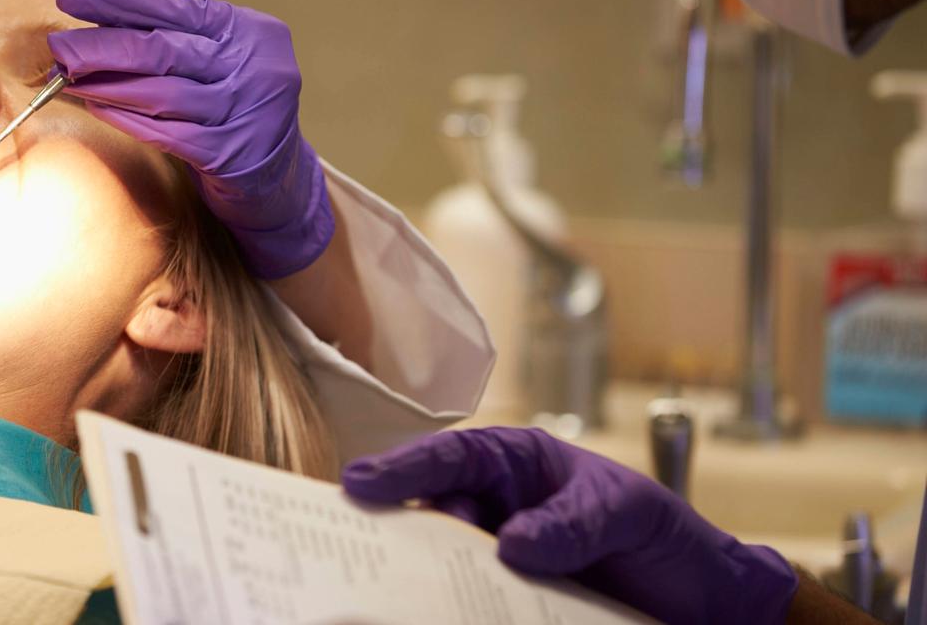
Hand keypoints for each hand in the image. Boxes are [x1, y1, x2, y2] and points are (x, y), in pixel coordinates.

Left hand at [47, 0, 333, 278]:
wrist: (278, 177)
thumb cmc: (233, 105)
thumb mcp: (215, 57)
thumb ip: (170, 28)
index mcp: (248, 30)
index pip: (173, 8)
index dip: (116, 3)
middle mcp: (254, 66)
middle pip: (161, 50)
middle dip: (101, 46)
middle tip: (58, 46)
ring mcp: (245, 111)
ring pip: (160, 93)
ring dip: (106, 85)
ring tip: (67, 78)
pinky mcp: (231, 154)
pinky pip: (165, 133)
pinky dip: (126, 119)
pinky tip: (96, 108)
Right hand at [342, 428, 796, 624]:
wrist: (707, 604)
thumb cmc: (667, 538)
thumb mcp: (628, 512)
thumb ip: (575, 521)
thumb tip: (514, 544)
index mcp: (519, 464)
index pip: (453, 457)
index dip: (403, 468)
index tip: (360, 483)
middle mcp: (499, 508)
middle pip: (432, 510)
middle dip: (396, 522)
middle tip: (359, 543)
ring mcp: (501, 558)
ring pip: (442, 560)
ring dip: (422, 572)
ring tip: (393, 587)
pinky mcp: (510, 603)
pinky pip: (471, 601)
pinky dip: (452, 606)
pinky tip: (436, 611)